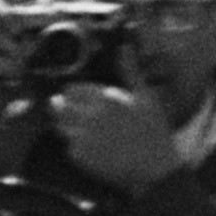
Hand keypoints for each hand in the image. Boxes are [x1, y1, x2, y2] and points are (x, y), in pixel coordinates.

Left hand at [45, 82, 182, 191]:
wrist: (155, 168)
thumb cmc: (154, 131)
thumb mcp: (146, 97)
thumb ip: (130, 71)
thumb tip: (124, 46)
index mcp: (106, 98)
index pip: (72, 89)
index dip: (71, 93)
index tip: (74, 97)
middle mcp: (90, 116)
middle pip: (60, 106)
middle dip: (62, 107)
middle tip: (73, 113)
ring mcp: (82, 136)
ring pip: (60, 125)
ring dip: (66, 125)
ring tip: (86, 130)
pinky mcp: (78, 155)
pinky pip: (68, 145)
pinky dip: (75, 145)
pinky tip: (92, 147)